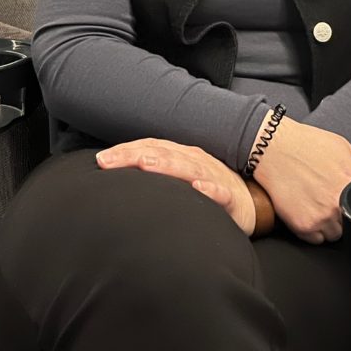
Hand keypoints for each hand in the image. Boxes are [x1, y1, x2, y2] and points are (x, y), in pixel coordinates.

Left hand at [96, 138, 255, 235]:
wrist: (250, 203)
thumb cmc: (207, 189)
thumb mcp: (179, 178)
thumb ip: (155, 177)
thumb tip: (118, 178)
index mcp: (180, 156)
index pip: (149, 148)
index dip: (125, 152)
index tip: (100, 160)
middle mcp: (194, 161)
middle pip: (162, 154)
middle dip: (134, 156)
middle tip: (109, 160)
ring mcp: (212, 177)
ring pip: (188, 168)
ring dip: (167, 165)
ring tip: (146, 165)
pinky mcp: (230, 197)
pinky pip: (221, 192)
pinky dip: (210, 189)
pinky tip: (200, 188)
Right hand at [250, 118, 350, 243]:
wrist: (272, 147)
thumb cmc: (305, 143)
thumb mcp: (343, 146)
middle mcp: (339, 202)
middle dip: (343, 215)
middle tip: (328, 200)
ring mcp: (322, 216)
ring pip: (334, 234)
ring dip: (328, 225)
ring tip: (314, 204)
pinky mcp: (303, 226)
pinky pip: (315, 239)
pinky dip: (311, 230)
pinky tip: (304, 210)